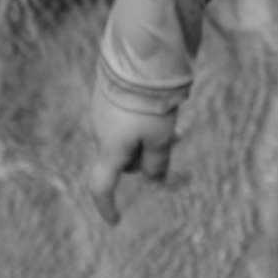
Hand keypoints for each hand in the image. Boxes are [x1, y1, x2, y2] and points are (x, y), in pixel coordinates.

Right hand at [88, 85, 178, 225]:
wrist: (139, 57)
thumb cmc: (150, 103)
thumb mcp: (160, 138)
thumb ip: (156, 163)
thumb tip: (153, 179)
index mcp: (110, 148)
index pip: (102, 186)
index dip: (107, 205)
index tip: (116, 221)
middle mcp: (100, 131)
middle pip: (123, 157)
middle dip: (146, 156)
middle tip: (177, 139)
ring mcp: (102, 110)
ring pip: (127, 135)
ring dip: (148, 134)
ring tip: (175, 119)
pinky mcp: (107, 93)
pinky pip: (125, 116)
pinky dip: (142, 118)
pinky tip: (161, 103)